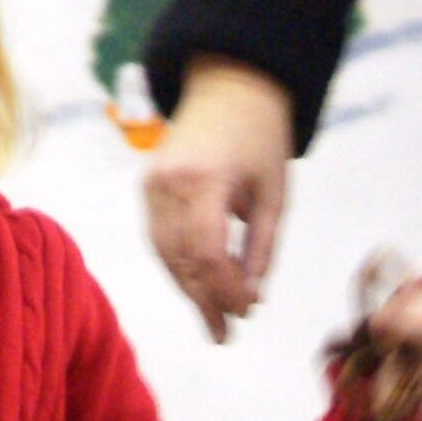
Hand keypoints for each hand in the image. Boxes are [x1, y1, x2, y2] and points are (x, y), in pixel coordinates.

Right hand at [143, 58, 292, 342]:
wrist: (229, 86)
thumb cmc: (261, 136)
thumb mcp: (274, 191)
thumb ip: (262, 245)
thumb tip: (250, 295)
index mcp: (205, 178)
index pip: (207, 251)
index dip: (225, 289)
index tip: (246, 311)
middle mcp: (169, 182)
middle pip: (181, 260)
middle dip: (205, 301)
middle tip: (226, 334)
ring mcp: (152, 185)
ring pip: (165, 256)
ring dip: (189, 291)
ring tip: (213, 319)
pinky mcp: (146, 188)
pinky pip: (158, 240)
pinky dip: (178, 268)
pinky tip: (197, 288)